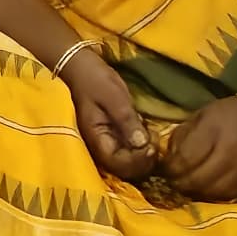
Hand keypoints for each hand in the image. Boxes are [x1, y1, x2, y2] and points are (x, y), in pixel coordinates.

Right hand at [63, 58, 156, 182]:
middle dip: (144, 160)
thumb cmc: (94, 80)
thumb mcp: (113, 97)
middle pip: (124, 169)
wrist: (81, 67)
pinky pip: (129, 150)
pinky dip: (141, 147)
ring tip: (154, 138)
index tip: (152, 146)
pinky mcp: (114, 135)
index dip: (138, 161)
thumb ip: (127, 120)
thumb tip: (142, 145)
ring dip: (144, 155)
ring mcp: (107, 141)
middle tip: (155, 142)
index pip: (118, 164)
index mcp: (96, 139)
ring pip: (128, 161)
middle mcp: (100, 146)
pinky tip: (148, 133)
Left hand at [157, 97, 236, 202]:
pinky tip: (204, 190)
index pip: (185, 158)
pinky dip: (211, 196)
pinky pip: (226, 196)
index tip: (163, 169)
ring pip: (210, 191)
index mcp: (212, 131)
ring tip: (186, 187)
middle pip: (196, 179)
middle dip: (179, 183)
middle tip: (172, 182)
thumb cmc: (229, 116)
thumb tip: (167, 158)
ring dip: (194, 192)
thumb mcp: (202, 116)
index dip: (170, 168)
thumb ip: (182, 135)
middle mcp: (228, 152)